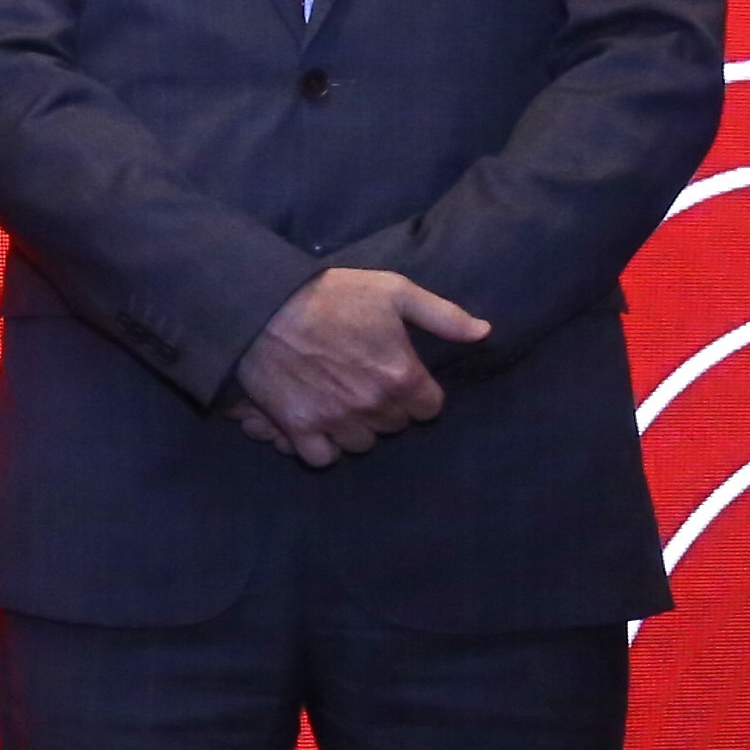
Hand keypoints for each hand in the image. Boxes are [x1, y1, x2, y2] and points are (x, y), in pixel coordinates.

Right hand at [224, 267, 489, 466]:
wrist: (264, 305)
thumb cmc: (332, 295)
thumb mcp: (394, 291)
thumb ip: (444, 315)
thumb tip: (484, 332)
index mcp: (402, 374)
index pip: (429, 409)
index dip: (416, 394)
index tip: (398, 378)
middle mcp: (373, 404)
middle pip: (395, 427)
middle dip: (386, 409)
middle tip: (364, 384)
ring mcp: (335, 419)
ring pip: (362, 444)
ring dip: (356, 428)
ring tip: (342, 403)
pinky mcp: (299, 426)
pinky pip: (322, 457)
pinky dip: (323, 447)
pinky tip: (320, 424)